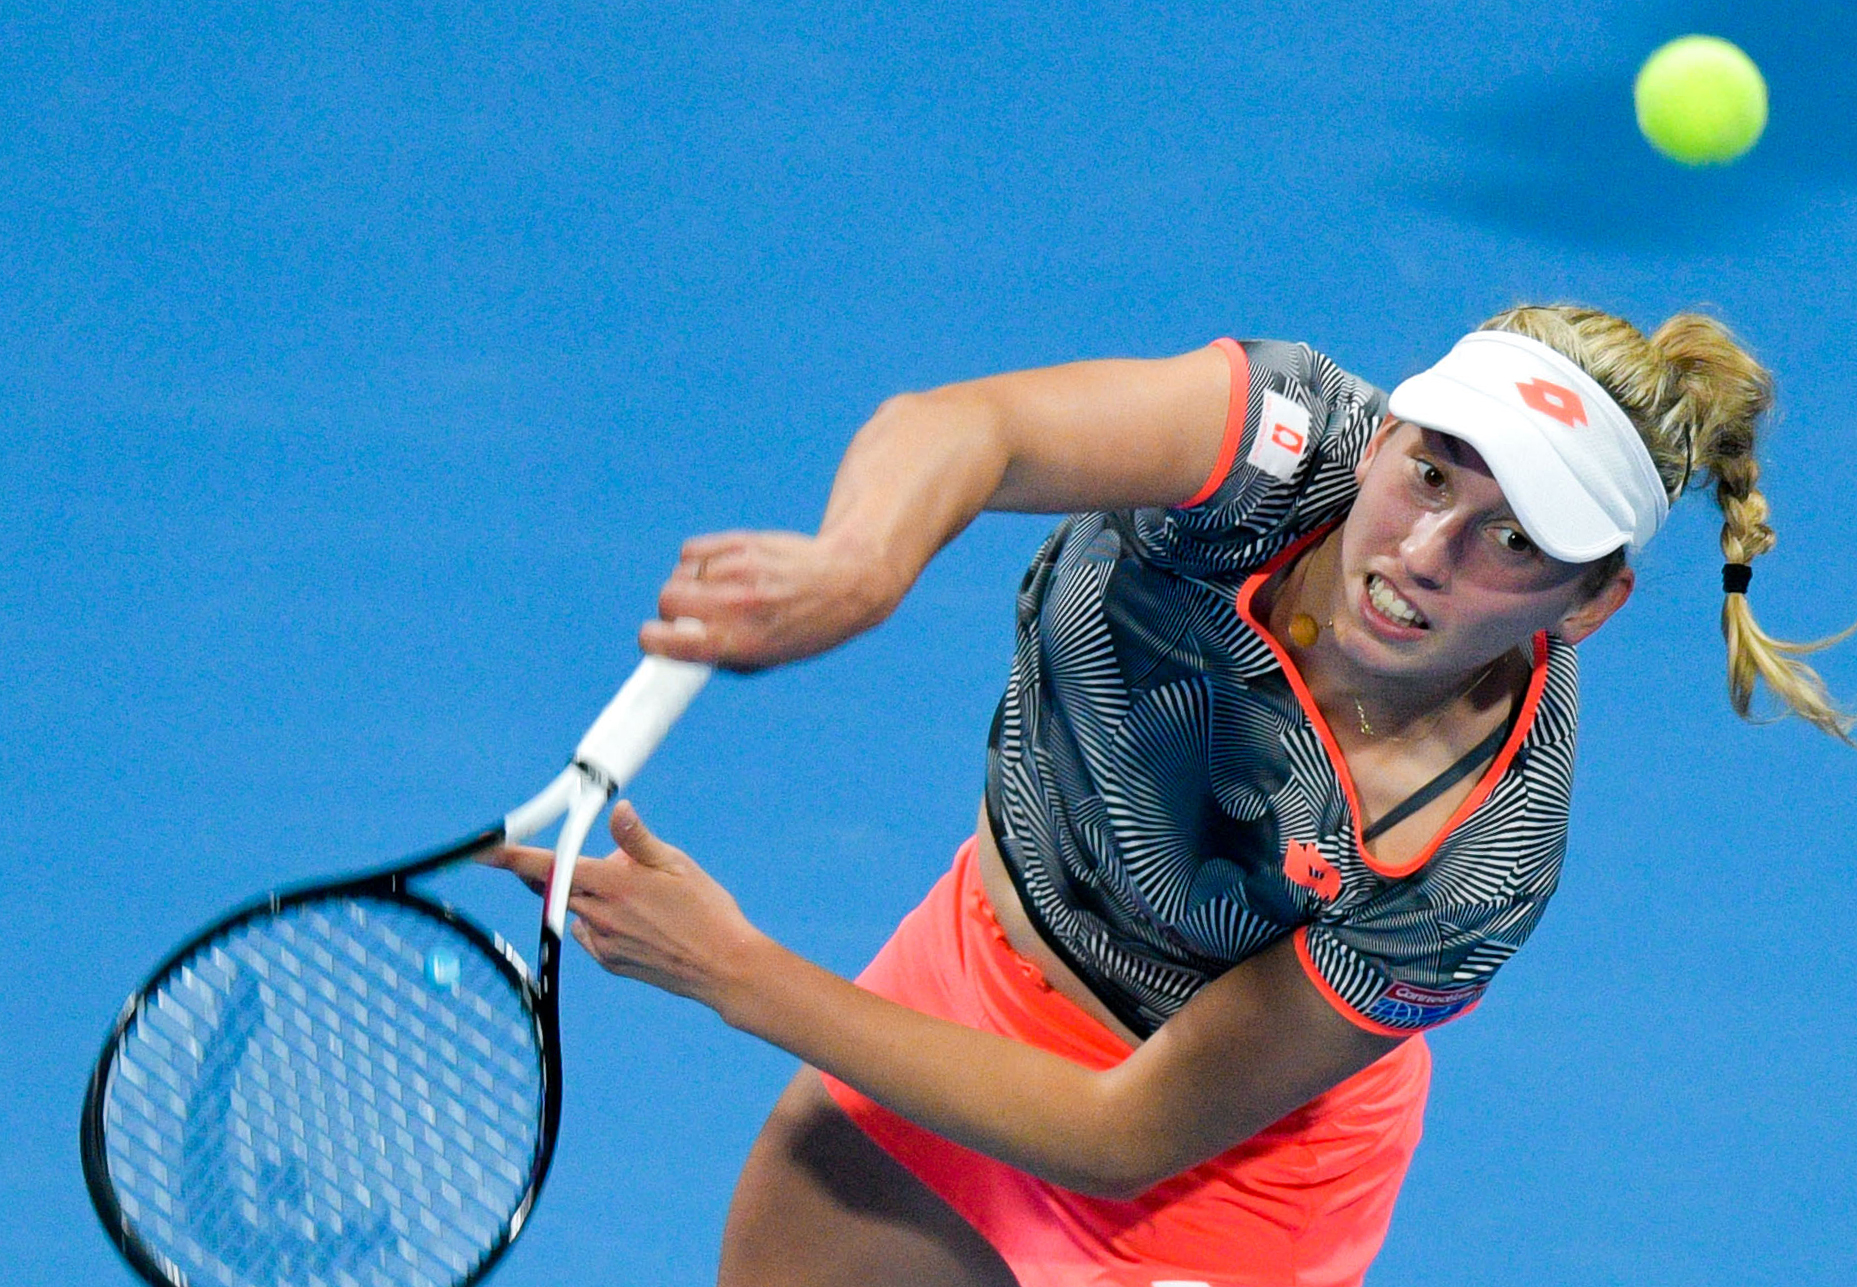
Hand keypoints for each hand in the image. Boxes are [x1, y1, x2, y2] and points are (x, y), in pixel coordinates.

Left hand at [483, 803, 764, 1006]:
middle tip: (598, 863)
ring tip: (638, 897)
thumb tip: (618, 811)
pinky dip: (601, 923)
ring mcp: (602, 943)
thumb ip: (637, 840)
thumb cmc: (706, 911)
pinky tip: (637, 923)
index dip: (511, 857)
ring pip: (576, 911)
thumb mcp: (676, 865)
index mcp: (612, 885)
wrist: (723, 967)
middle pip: (555, 889)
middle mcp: (599, 916)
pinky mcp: (611, 962)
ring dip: (590, 897)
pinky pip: (590, 936)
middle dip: (560, 872)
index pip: (548, 867)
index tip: (485, 850)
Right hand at [637, 530, 898, 671]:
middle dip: (671, 610)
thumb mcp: (766, 657)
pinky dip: (699, 560)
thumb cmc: (804, 627)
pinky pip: (691, 551)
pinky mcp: (739, 541)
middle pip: (666, 600)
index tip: (656, 641)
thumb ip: (718, 654)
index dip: (654, 641)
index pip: (665, 640)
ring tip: (722, 591)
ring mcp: (737, 569)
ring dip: (690, 583)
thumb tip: (671, 649)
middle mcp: (736, 605)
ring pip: (679, 573)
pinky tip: (724, 569)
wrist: (847, 580)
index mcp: (739, 643)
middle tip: (692, 615)